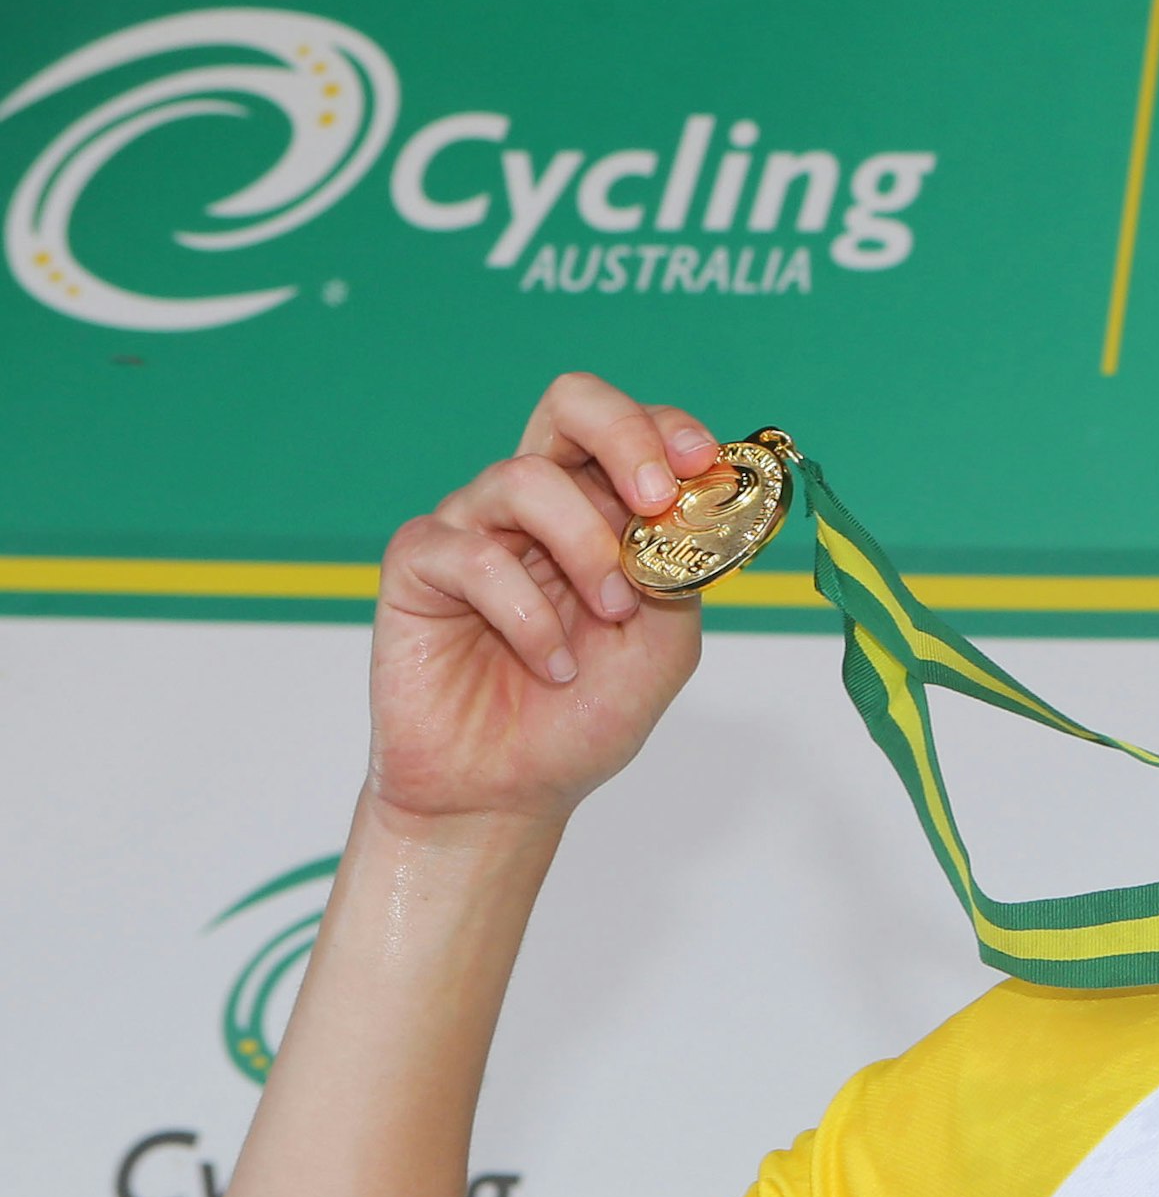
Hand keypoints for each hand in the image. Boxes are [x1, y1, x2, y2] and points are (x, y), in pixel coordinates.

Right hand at [369, 373, 723, 828]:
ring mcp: (474, 528)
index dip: (667, 429)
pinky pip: (471, 554)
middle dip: (624, 437)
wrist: (509, 791)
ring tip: (608, 617)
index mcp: (599, 509)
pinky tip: (548, 662)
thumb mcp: (664, 642)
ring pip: (523, 479)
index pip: (630, 427)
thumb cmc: (582, 715)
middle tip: (652, 498)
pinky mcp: (418, 566)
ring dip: (585, 549)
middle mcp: (537, 504)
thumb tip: (692, 506)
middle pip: (569, 406)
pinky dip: (525, 612)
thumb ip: (682, 568)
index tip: (701, 465)